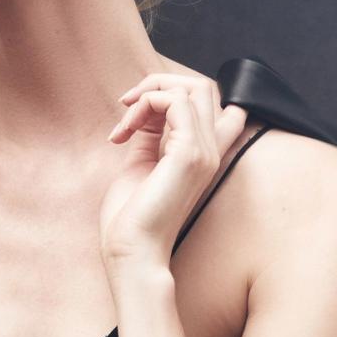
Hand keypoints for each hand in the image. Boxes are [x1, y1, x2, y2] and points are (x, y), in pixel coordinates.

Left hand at [100, 69, 248, 267]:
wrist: (131, 251)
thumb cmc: (131, 219)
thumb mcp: (140, 166)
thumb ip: (148, 137)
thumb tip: (144, 112)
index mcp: (202, 156)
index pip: (213, 106)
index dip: (174, 98)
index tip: (140, 118)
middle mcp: (210, 151)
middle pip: (202, 87)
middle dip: (159, 85)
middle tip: (127, 107)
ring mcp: (204, 152)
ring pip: (192, 87)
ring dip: (148, 93)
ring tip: (123, 122)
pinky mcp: (189, 153)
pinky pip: (174, 101)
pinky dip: (144, 105)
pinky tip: (123, 132)